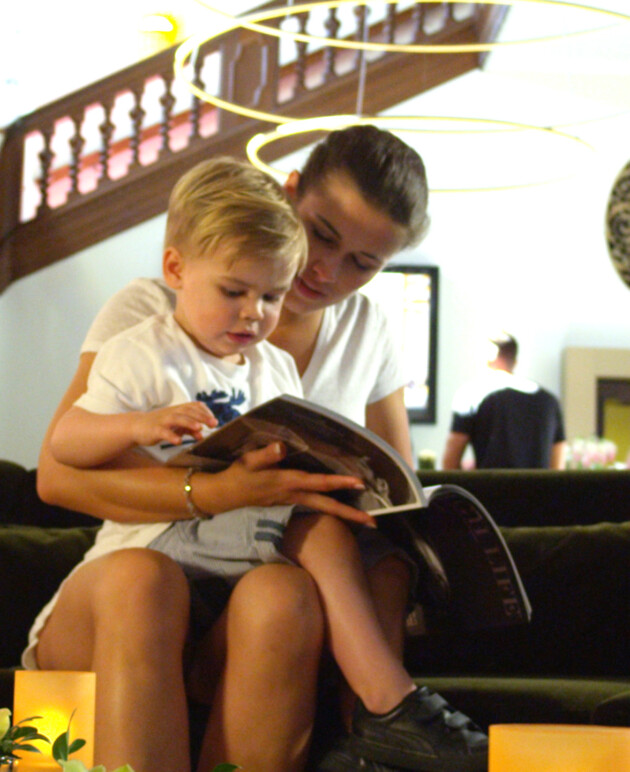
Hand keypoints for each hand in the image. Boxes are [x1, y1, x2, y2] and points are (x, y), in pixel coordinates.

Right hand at [130, 401, 217, 446]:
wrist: (137, 426)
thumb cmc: (160, 425)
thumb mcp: (177, 427)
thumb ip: (189, 430)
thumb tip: (202, 435)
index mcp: (179, 410)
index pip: (195, 406)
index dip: (205, 412)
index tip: (214, 421)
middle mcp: (172, 412)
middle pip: (189, 411)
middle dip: (202, 416)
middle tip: (213, 424)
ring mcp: (163, 420)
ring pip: (177, 418)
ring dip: (189, 422)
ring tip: (199, 428)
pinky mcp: (155, 429)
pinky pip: (164, 432)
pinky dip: (171, 436)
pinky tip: (179, 441)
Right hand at [206, 442, 375, 526]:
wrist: (224, 495)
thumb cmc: (237, 475)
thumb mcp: (248, 462)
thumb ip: (265, 454)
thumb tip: (282, 447)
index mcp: (287, 483)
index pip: (318, 483)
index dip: (339, 482)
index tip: (359, 483)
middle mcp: (293, 495)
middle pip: (327, 506)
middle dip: (351, 515)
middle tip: (375, 522)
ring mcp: (292, 501)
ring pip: (323, 508)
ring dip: (345, 514)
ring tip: (366, 520)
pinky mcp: (289, 502)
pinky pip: (315, 506)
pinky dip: (331, 507)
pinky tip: (341, 508)